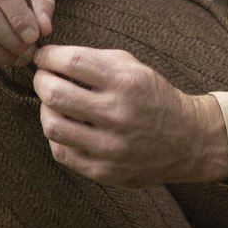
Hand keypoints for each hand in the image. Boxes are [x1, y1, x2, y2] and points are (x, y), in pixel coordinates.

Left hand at [32, 45, 227, 187]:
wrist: (186, 139)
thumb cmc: (152, 95)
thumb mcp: (134, 67)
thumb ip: (96, 60)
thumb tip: (53, 58)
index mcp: (126, 81)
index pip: (73, 62)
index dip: (49, 56)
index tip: (43, 56)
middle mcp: (117, 113)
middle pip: (55, 94)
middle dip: (40, 80)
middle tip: (42, 76)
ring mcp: (109, 146)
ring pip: (53, 125)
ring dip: (44, 108)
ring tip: (51, 102)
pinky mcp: (103, 171)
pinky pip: (62, 151)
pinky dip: (56, 135)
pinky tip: (64, 124)